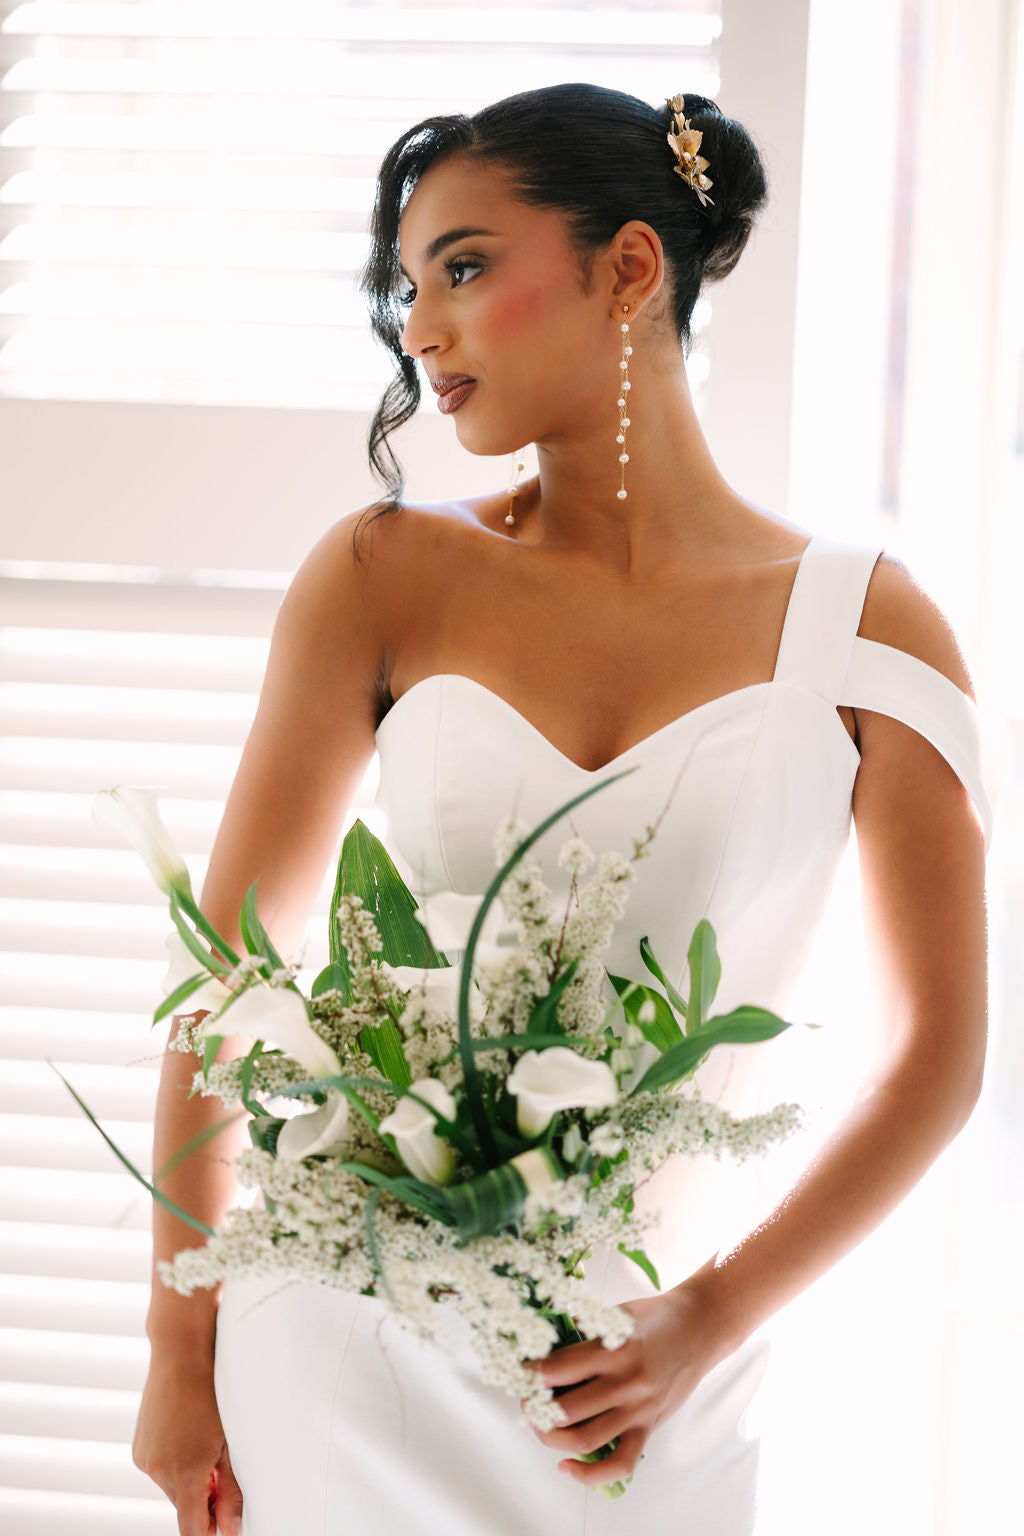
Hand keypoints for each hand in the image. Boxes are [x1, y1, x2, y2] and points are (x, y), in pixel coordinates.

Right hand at [133, 1351, 242, 1534]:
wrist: (182, 1353)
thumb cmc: (214, 1392)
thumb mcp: (230, 1442)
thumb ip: (231, 1491)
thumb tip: (231, 1528)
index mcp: (184, 1473)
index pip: (192, 1529)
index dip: (210, 1529)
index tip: (224, 1522)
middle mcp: (158, 1470)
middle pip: (183, 1507)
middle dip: (204, 1499)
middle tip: (223, 1469)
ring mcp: (144, 1458)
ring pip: (171, 1487)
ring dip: (189, 1479)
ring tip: (206, 1443)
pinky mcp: (138, 1447)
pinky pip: (159, 1469)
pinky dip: (174, 1463)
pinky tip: (188, 1435)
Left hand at [520, 1284, 731, 1489]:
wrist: (699, 1329)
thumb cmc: (655, 1317)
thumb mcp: (616, 1312)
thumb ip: (583, 1329)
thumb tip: (544, 1341)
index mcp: (613, 1348)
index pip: (557, 1369)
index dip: (530, 1374)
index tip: (519, 1371)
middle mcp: (625, 1382)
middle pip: (564, 1409)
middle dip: (534, 1408)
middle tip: (526, 1399)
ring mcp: (638, 1409)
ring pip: (584, 1440)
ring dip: (551, 1438)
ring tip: (539, 1425)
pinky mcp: (649, 1428)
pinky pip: (619, 1464)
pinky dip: (589, 1475)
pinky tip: (566, 1466)